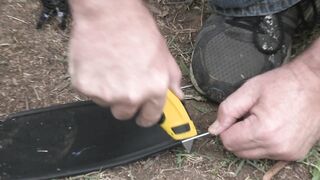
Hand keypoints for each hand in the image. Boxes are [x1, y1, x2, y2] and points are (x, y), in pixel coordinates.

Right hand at [68, 1, 182, 126]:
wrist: (107, 12)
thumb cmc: (135, 27)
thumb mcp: (163, 52)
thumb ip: (171, 78)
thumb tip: (177, 94)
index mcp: (154, 89)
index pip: (150, 117)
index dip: (146, 116)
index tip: (142, 115)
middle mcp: (131, 96)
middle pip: (124, 114)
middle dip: (124, 102)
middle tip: (122, 82)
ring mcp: (106, 93)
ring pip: (105, 103)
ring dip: (107, 91)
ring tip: (110, 67)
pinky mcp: (85, 87)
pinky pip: (88, 93)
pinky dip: (91, 82)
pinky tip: (97, 64)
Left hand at [209, 40, 319, 159]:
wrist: (314, 84)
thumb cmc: (283, 84)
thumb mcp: (248, 90)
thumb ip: (227, 110)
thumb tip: (214, 129)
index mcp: (263, 131)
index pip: (228, 141)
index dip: (227, 127)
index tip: (236, 115)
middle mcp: (276, 147)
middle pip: (238, 151)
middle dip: (237, 134)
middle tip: (249, 115)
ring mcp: (287, 153)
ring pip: (251, 154)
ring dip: (250, 139)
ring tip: (263, 119)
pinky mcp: (294, 154)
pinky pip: (267, 154)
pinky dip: (264, 143)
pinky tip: (273, 126)